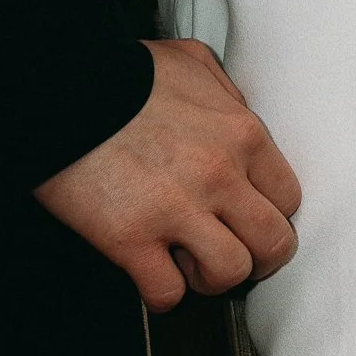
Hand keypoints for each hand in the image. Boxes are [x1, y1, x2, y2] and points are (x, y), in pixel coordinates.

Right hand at [35, 38, 301, 311]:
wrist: (66, 90)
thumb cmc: (127, 74)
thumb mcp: (194, 62)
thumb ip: (228, 95)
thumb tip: (239, 118)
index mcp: (241, 133)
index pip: (288, 197)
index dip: (271, 214)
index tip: (251, 219)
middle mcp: (220, 174)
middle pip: (273, 244)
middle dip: (257, 257)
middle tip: (233, 251)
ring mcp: (177, 209)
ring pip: (229, 274)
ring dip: (210, 276)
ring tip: (190, 260)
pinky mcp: (132, 239)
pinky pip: (167, 293)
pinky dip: (162, 291)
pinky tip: (151, 270)